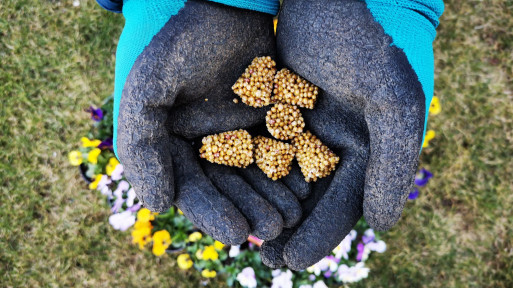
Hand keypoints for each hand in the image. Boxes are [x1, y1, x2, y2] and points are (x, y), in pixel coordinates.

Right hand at [114, 0, 302, 244]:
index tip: (235, 233)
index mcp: (170, 142)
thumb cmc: (178, 42)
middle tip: (270, 230)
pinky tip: (304, 186)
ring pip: (255, 173)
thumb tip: (158, 205)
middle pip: (226, 187)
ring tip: (290, 217)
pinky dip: (290, 168)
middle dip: (247, 209)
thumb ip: (142, 146)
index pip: (190, 186)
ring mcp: (236, 130)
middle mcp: (202, 142)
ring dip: (271, 196)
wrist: (222, 4)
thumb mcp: (148, 90)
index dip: (210, 212)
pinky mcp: (265, 116)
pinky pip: (279, 148)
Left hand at [261, 0, 442, 268]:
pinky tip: (229, 187)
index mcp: (372, 147)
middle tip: (263, 256)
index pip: (345, 203)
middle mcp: (340, 141)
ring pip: (283, 174)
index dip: (320, 234)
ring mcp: (309, 123)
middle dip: (288, 227)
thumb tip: (384, 225)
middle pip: (310, 196)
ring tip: (243, 231)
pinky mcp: (281, 104)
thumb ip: (394, 164)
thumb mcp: (395, 102)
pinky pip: (263, 141)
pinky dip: (249, 166)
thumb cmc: (376, 41)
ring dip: (264, 202)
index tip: (293, 261)